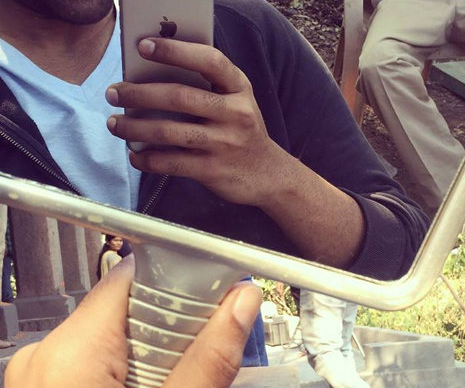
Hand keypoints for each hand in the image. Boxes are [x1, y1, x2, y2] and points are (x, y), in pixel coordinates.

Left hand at [5, 256, 261, 387]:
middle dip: (175, 325)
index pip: (137, 273)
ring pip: (117, 336)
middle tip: (205, 357)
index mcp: (67, 352)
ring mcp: (37, 377)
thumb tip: (242, 302)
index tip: (218, 296)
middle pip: (129, 305)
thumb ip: (207, 358)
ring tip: (180, 383)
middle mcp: (43, 356)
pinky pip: (98, 361)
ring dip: (158, 353)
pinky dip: (133, 372)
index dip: (183, 279)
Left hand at [106, 38, 288, 207]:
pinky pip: (169, 163)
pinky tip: (134, 154)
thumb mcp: (236, 100)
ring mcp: (224, 143)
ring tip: (114, 123)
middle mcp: (235, 113)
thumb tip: (152, 73)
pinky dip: (145, 159)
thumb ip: (207, 85)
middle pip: (179, 97)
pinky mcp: (212, 170)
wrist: (267, 174)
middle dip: (139, 93)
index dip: (176, 51)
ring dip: (133, 128)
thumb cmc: (241, 129)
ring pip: (168, 132)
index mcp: (240, 88)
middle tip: (114, 92)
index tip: (144, 45)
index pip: (209, 61)